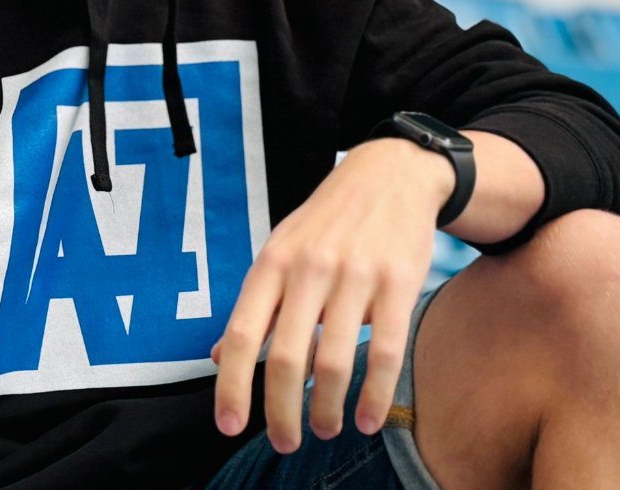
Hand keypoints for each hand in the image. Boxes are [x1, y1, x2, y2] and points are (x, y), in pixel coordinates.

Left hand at [211, 138, 452, 452]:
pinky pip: (386, 351)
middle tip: (285, 443)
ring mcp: (355, 275)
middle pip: (288, 358)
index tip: (229, 427)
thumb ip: (256, 305)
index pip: (243, 334)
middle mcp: (309, 269)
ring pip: (336, 361)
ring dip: (327, 409)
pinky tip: (369, 419)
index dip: (232, 385)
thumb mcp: (280, 250)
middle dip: (282, 413)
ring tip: (324, 430)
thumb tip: (220, 356)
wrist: (389, 174)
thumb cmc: (327, 222)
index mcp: (272, 263)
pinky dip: (376, 395)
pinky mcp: (399, 282)